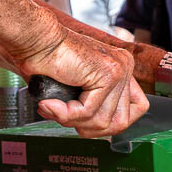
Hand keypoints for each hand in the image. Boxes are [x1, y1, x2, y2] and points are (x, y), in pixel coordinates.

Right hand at [15, 15, 147, 137]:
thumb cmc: (47, 61)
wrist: (34, 40)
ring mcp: (119, 69)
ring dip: (74, 121)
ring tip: (54, 108)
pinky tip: (51, 104)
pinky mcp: (107, 74)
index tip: (86, 122)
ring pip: (103, 121)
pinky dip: (66, 114)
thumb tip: (96, 131)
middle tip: (65, 116)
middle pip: (122, 121)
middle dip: (90, 127)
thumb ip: (92, 107)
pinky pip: (88, 112)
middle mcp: (125, 66)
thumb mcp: (77, 89)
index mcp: (121, 68)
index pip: (137, 109)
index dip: (110, 123)